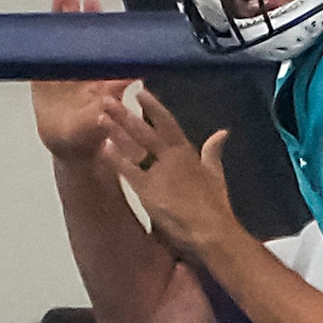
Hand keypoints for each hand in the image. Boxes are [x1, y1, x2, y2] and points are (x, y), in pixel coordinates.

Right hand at [31, 0, 134, 161]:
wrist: (68, 146)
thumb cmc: (90, 136)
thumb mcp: (100, 123)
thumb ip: (108, 106)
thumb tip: (119, 90)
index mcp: (103, 78)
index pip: (105, 46)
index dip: (102, 27)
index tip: (100, 9)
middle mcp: (87, 70)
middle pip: (85, 35)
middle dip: (84, 13)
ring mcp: (67, 70)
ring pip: (66, 36)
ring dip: (66, 15)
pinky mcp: (45, 75)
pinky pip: (45, 50)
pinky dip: (44, 34)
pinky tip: (44, 18)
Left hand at [98, 91, 239, 258]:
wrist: (212, 231)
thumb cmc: (215, 206)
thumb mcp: (216, 174)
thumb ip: (213, 152)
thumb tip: (222, 132)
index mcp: (188, 153)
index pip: (167, 123)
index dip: (152, 106)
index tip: (139, 91)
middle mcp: (172, 157)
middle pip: (145, 130)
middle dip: (126, 114)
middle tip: (108, 98)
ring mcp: (159, 173)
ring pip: (134, 146)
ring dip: (117, 130)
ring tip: (100, 116)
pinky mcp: (148, 191)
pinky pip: (129, 170)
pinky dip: (116, 158)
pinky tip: (104, 147)